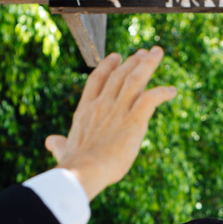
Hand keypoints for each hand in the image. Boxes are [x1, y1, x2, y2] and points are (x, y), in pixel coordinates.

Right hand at [44, 48, 176, 198]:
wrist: (85, 170)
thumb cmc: (74, 164)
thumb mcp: (64, 149)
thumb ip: (60, 144)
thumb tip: (50, 142)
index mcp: (86, 110)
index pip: (97, 80)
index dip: (107, 66)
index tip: (116, 56)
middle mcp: (102, 105)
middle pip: (119, 75)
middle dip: (132, 61)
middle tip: (143, 53)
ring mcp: (118, 110)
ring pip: (136, 79)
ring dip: (148, 64)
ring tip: (157, 53)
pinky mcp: (134, 121)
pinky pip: (151, 99)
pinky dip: (163, 92)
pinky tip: (172, 91)